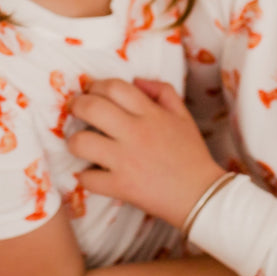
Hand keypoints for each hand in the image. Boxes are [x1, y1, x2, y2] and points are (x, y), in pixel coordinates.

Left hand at [68, 77, 224, 228]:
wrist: (202, 195)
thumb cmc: (192, 155)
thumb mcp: (183, 116)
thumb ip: (163, 92)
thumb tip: (136, 80)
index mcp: (151, 114)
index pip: (114, 87)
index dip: (96, 86)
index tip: (91, 92)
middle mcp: (136, 133)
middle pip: (91, 108)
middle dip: (76, 106)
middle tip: (75, 111)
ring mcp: (126, 161)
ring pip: (82, 142)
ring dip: (74, 142)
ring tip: (79, 144)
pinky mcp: (120, 186)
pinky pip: (87, 178)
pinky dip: (85, 177)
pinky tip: (91, 174)